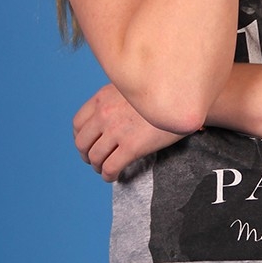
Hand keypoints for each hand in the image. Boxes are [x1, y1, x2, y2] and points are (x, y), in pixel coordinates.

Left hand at [73, 83, 187, 181]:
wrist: (184, 100)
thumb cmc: (162, 93)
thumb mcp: (131, 86)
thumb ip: (115, 98)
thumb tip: (109, 115)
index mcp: (103, 97)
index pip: (78, 123)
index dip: (80, 137)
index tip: (88, 144)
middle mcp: (105, 113)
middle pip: (82, 142)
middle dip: (87, 155)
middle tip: (94, 160)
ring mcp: (117, 130)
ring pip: (95, 157)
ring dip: (97, 167)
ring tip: (105, 169)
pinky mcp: (132, 147)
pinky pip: (110, 167)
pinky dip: (108, 175)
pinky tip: (114, 176)